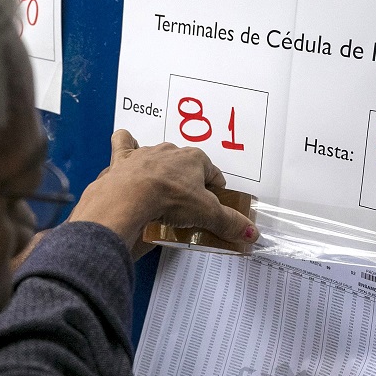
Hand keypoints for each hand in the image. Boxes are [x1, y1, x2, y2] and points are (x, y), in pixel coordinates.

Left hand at [68, 130, 256, 258]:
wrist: (129, 196)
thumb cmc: (170, 199)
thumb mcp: (206, 214)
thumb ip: (229, 223)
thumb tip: (253, 234)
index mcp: (195, 159)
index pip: (212, 173)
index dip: (215, 190)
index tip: (212, 206)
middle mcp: (171, 151)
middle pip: (185, 166)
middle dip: (188, 181)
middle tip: (185, 205)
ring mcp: (145, 153)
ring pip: (158, 156)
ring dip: (160, 169)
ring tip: (160, 192)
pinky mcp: (123, 158)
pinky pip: (124, 142)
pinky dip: (126, 145)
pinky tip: (129, 156)